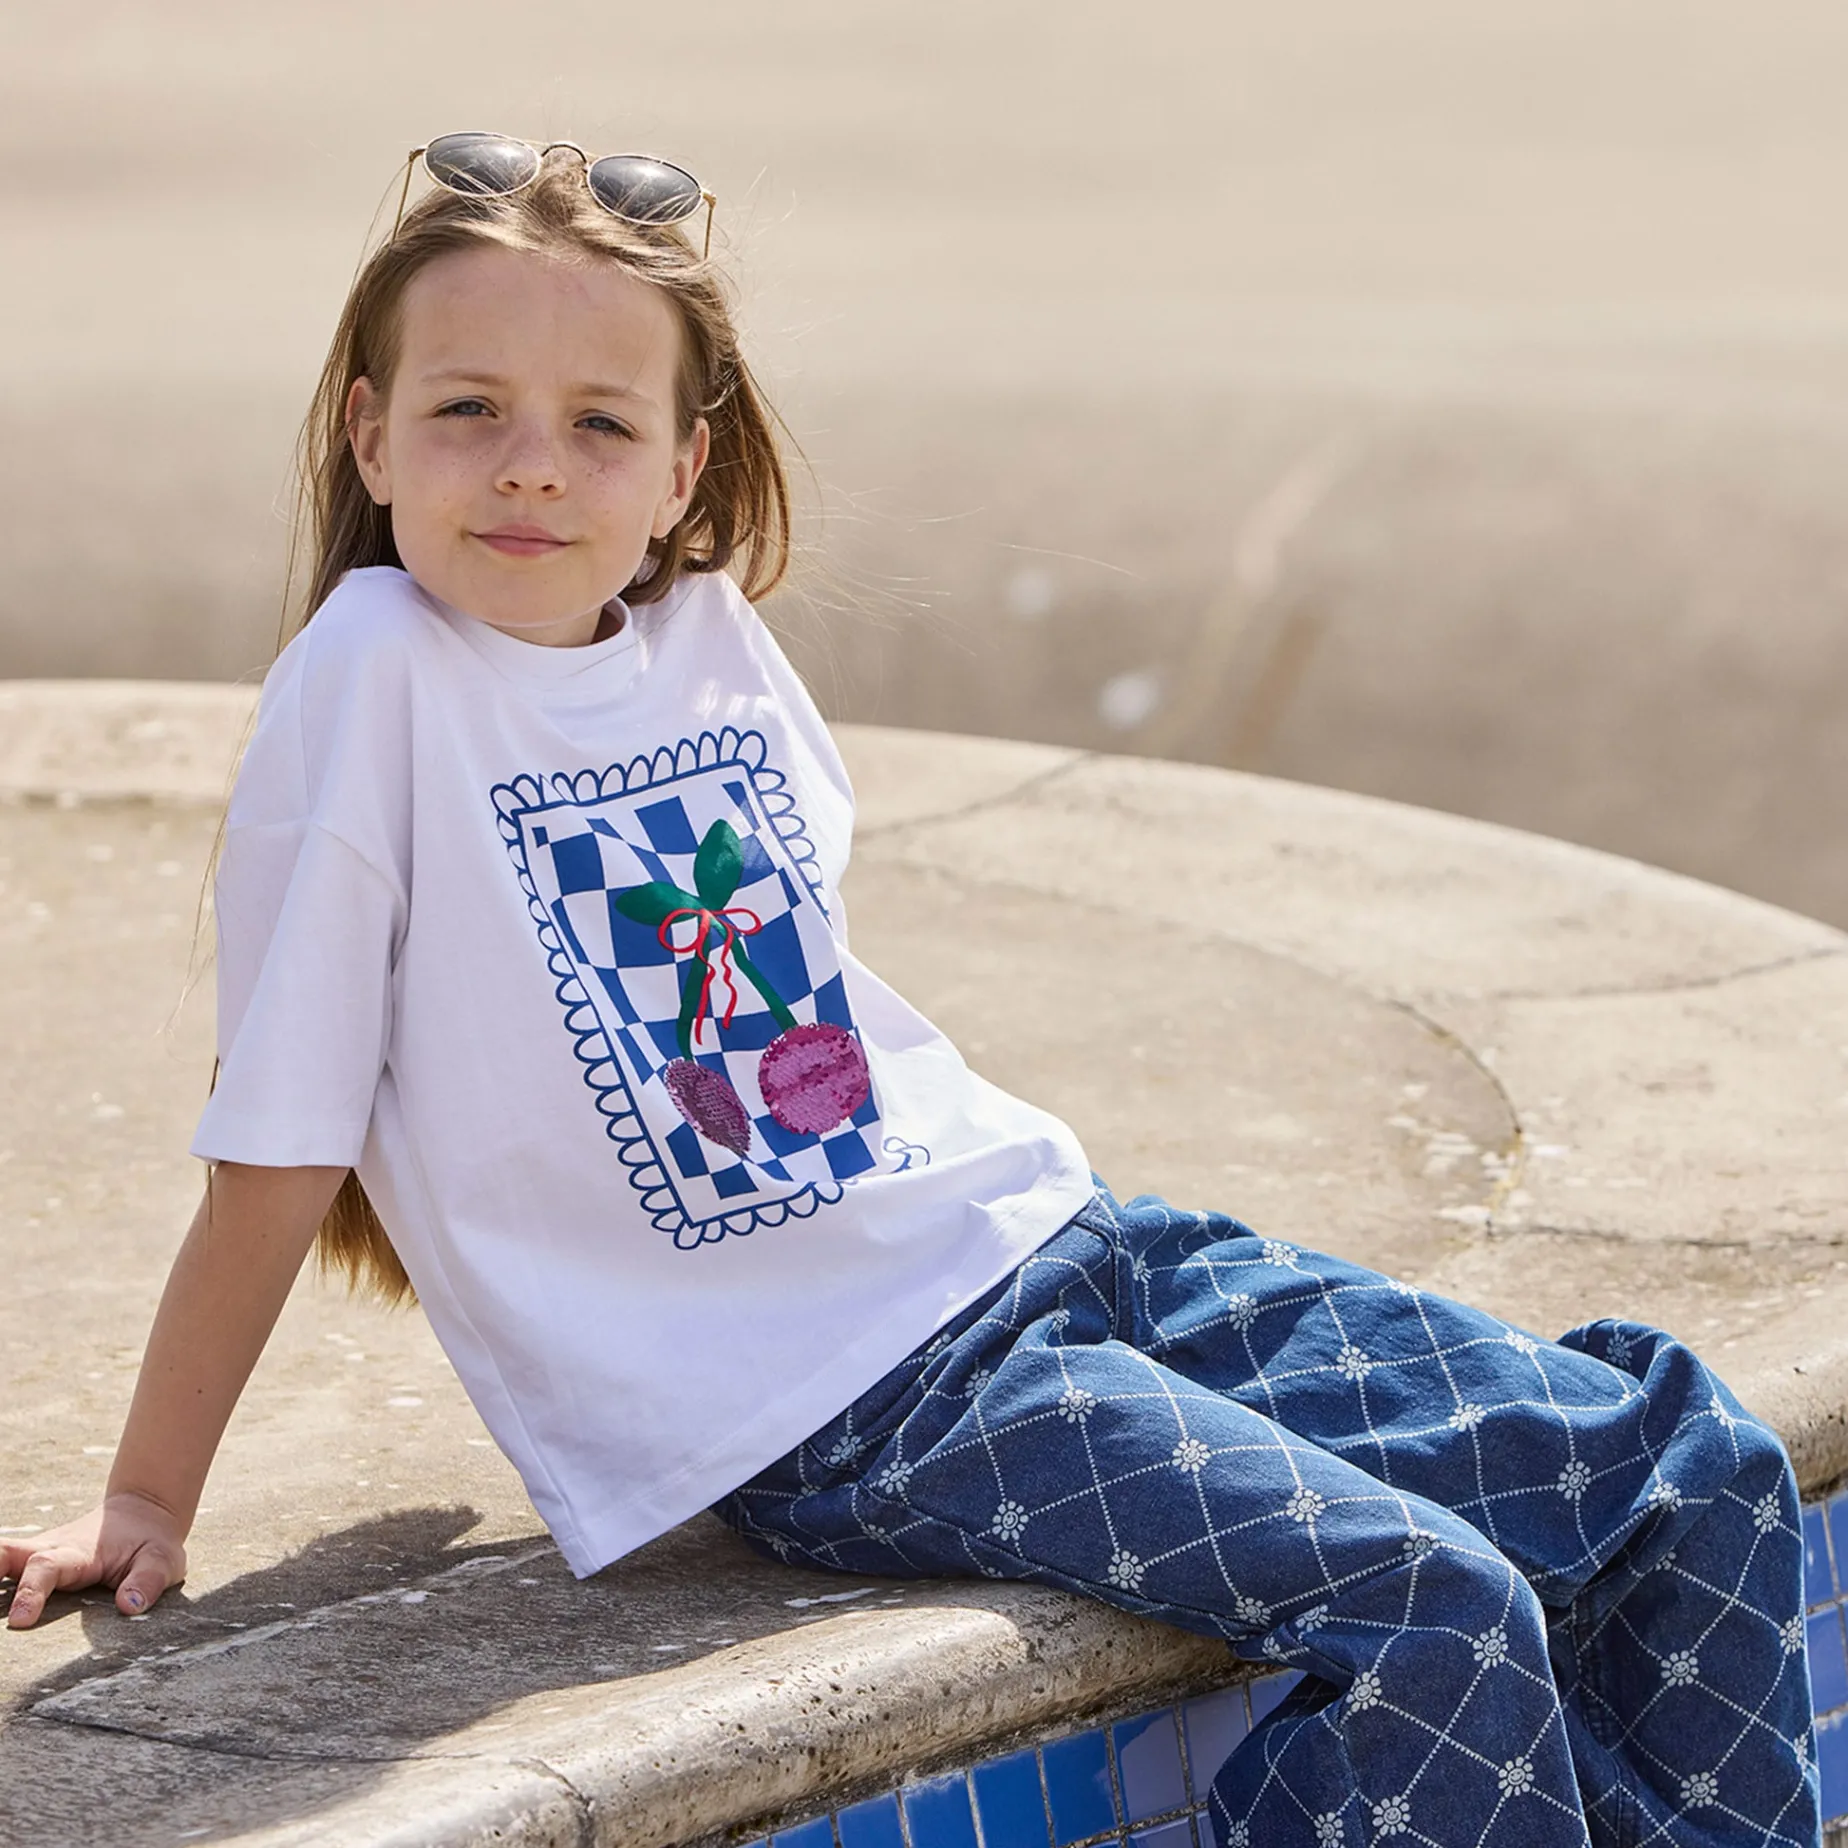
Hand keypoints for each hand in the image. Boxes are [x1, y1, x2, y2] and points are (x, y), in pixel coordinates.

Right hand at [2, 1492, 186, 1629]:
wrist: (140, 1513)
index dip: (31, 1592)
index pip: (47, 1568)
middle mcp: (47, 1549)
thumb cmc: (150, 1543)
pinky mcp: (27, 1565)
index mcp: (78, 1551)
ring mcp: (33, 1556)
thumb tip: (129, 1607)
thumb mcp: (164, 1559)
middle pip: (4, 1554)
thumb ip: (148, 1581)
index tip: (19, 1621)